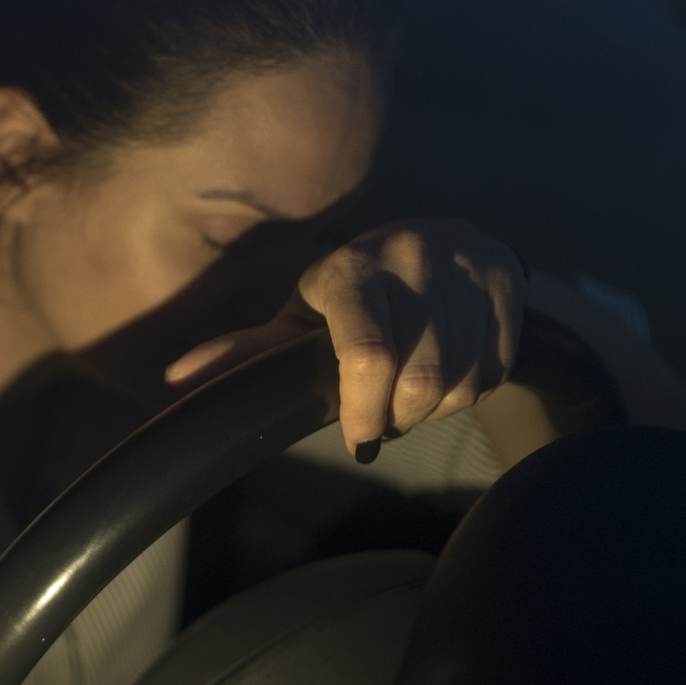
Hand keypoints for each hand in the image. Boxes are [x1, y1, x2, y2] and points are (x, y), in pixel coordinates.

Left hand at [165, 218, 525, 458]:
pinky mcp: (508, 292)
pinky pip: (494, 374)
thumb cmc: (357, 292)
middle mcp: (412, 262)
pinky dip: (468, 393)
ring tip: (412, 392)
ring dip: (433, 408)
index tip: (359, 437)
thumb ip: (247, 350)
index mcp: (352, 270)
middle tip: (382, 416)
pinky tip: (449, 373)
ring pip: (459, 384)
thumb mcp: (302, 312)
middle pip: (417, 381)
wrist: (455, 247)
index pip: (365, 352)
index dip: (362, 408)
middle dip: (397, 416)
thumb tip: (176, 380)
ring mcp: (466, 275)